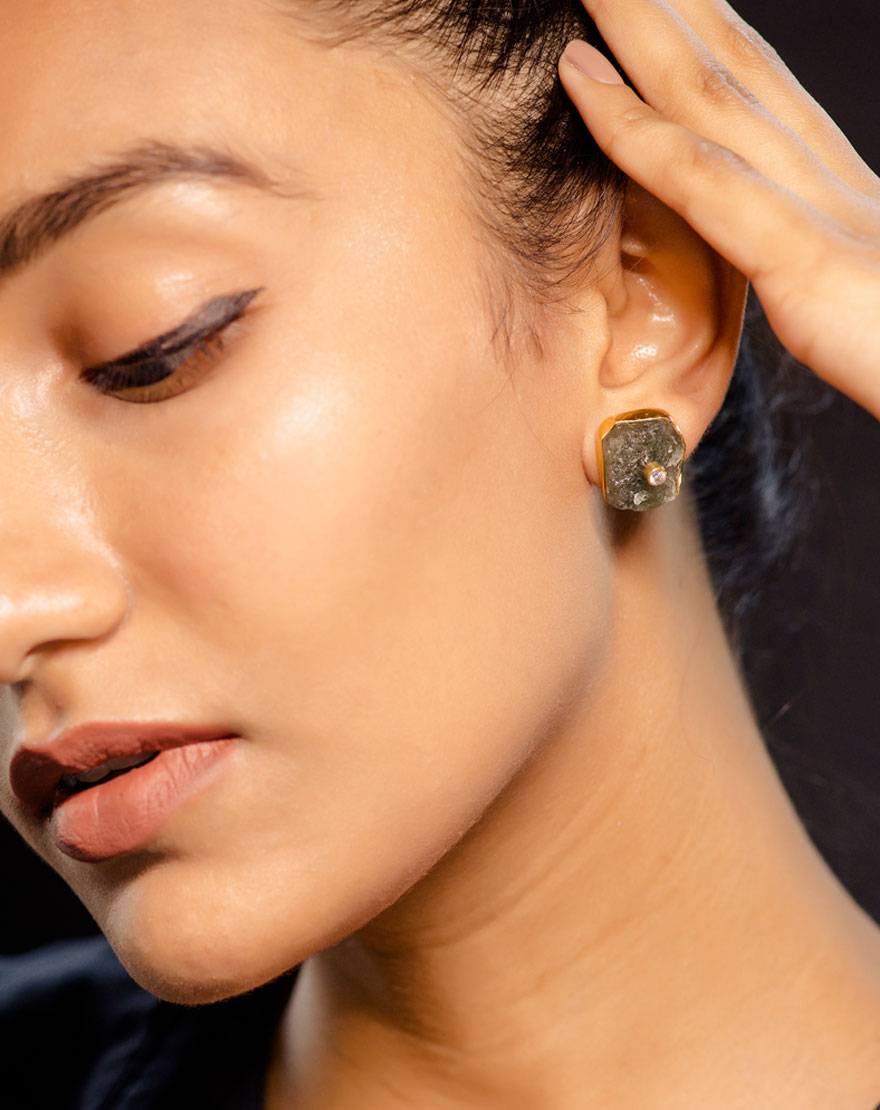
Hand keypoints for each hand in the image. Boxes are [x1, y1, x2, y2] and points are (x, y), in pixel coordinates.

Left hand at [559, 0, 879, 418]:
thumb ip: (829, 291)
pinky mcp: (812, 265)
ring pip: (711, 96)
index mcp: (852, 209)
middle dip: (670, 10)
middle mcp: (840, 191)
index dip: (707, 39)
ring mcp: (829, 218)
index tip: (658, 2)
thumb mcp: (874, 323)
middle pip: (737, 72)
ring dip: (640, 28)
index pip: (766, 100)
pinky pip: (704, 182)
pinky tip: (579, 78)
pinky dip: (633, 129)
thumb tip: (796, 283)